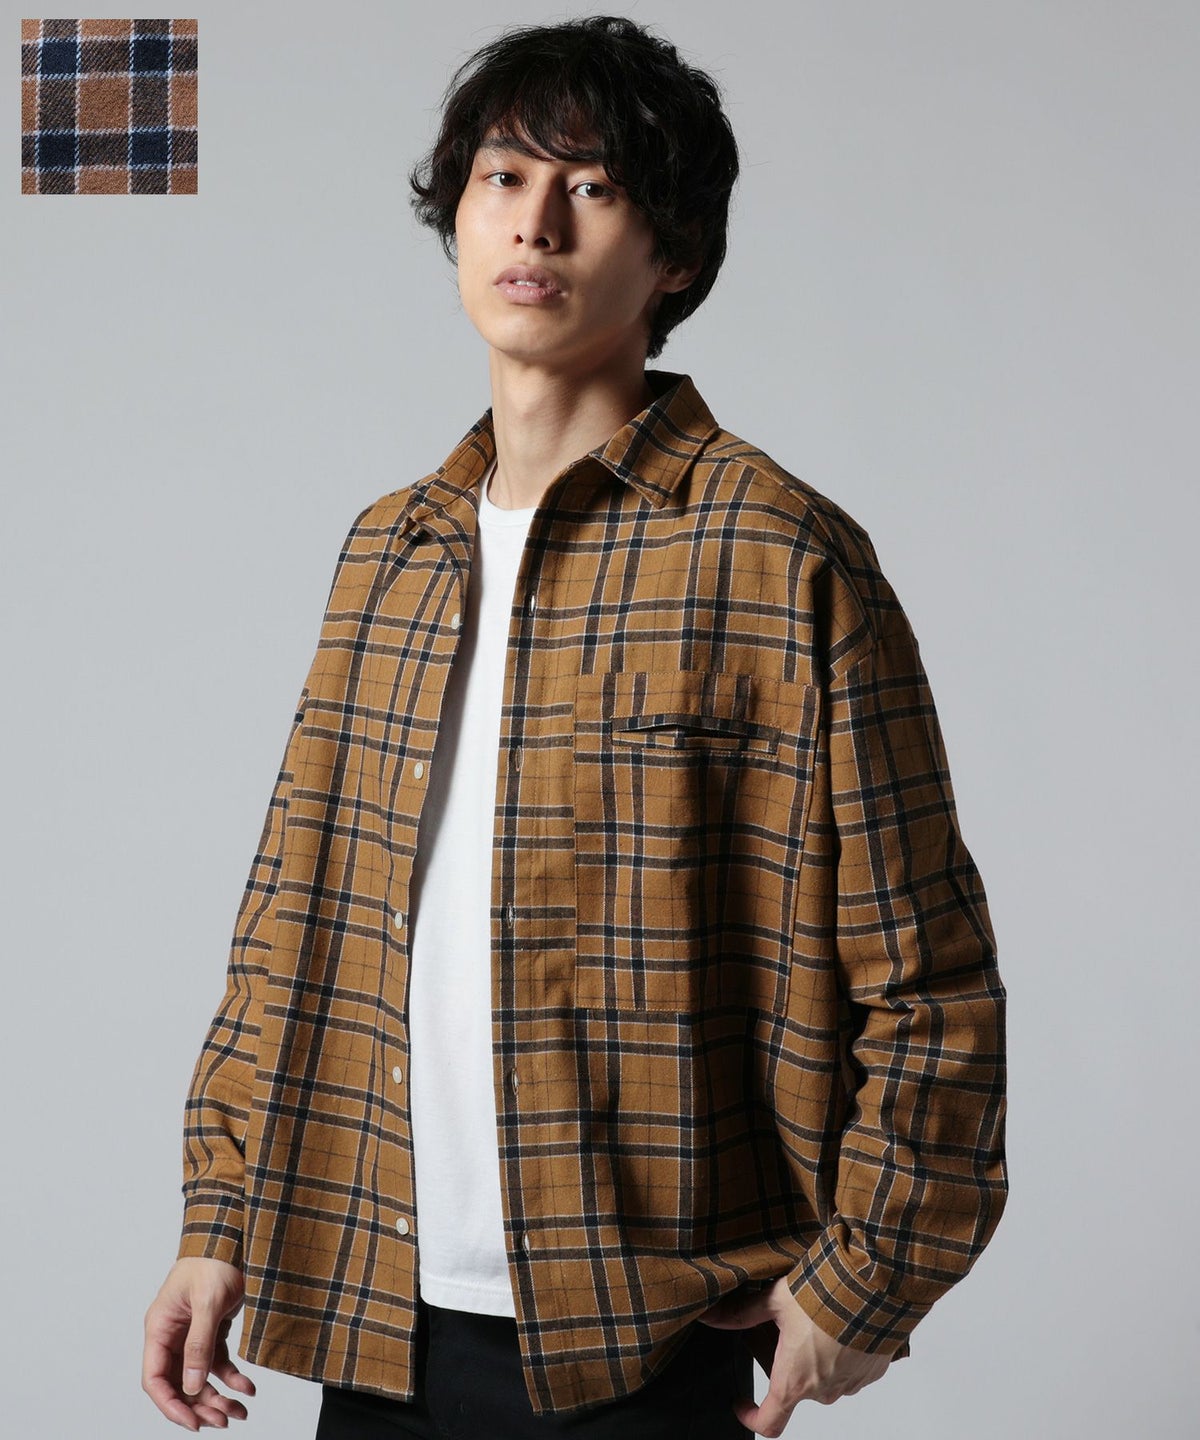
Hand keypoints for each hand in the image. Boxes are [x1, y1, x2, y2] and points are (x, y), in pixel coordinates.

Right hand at [142, 1257, 255, 1429]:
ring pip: (199, 1378)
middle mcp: (172, 1335)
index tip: (193, 1422)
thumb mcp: (208, 1301)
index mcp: (160, 1328)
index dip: (171, 1405)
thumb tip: (192, 1386)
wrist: (234, 1234)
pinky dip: (232, 1377)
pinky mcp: (212, 1330)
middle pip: (179, 1383)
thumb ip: (199, 1344)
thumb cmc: (214, 1259)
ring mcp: (192, 1334)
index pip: (156, 1379)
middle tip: (223, 1421)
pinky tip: (248, 1388)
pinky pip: (218, 1362)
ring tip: (240, 1412)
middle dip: (199, 1405)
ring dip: (217, 1397)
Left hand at [696, 1276, 891, 1435]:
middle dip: (784, 1364)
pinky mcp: (871, 1373)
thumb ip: (741, 1313)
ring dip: (814, 1359)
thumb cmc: (822, 1297)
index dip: (750, 1417)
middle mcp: (821, 1392)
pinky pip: (849, 1371)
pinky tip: (838, 1325)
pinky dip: (840, 1354)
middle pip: (795, 1388)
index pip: (769, 1423)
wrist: (872, 1289)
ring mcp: (849, 1385)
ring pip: (823, 1379)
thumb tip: (711, 1316)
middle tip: (781, 1331)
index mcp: (793, 1381)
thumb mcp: (774, 1301)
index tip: (742, 1401)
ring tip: (813, 1321)